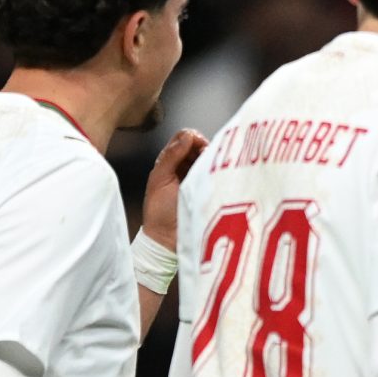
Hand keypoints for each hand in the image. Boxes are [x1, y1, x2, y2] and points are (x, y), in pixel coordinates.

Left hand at [141, 130, 208, 257]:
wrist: (167, 241)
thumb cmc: (159, 212)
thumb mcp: (160, 179)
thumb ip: (171, 155)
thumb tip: (188, 135)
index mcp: (169, 162)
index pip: (184, 138)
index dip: (192, 138)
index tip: (199, 147)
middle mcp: (184, 167)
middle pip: (199, 146)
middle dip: (205, 148)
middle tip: (207, 159)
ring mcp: (197, 179)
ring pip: (209, 159)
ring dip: (213, 160)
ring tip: (213, 169)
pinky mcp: (208, 191)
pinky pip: (216, 175)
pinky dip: (219, 172)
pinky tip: (219, 176)